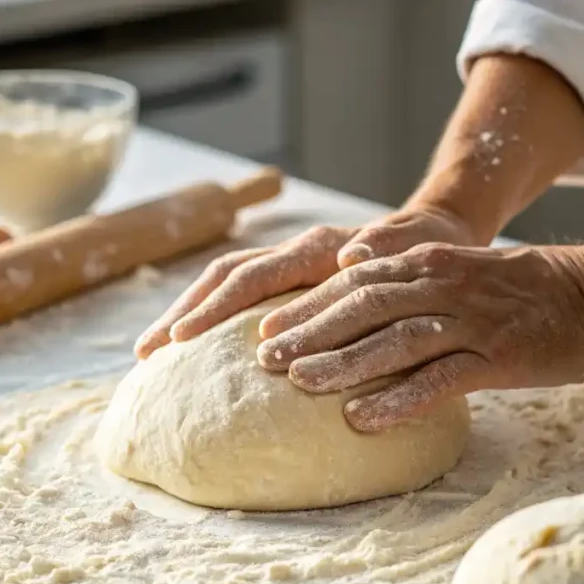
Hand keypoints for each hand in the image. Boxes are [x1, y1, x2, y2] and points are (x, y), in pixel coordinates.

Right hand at [134, 206, 475, 357]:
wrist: (436, 229)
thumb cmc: (428, 247)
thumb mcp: (415, 248)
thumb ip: (385, 251)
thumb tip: (353, 257)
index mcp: (318, 248)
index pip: (252, 277)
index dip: (214, 309)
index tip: (180, 339)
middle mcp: (295, 253)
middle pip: (224, 278)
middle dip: (184, 313)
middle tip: (147, 354)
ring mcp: (291, 266)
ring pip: (226, 285)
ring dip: (189, 315)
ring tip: (154, 352)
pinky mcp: (293, 280)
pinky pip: (243, 296)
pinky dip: (213, 318)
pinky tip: (193, 348)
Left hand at [255, 243, 583, 430]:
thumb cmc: (521, 289)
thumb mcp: (459, 271)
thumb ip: (408, 278)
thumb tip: (349, 283)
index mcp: (429, 264)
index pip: (354, 281)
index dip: (307, 305)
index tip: (264, 328)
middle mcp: (443, 286)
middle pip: (363, 306)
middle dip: (310, 332)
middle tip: (263, 359)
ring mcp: (470, 321)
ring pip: (394, 339)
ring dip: (343, 362)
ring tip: (299, 384)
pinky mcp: (497, 357)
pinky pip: (439, 380)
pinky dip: (398, 399)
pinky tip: (362, 419)